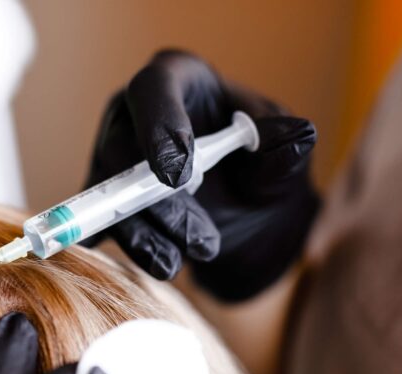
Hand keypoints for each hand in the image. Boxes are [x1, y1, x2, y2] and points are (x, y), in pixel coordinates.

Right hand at [86, 49, 319, 300]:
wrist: (247, 214)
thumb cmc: (261, 167)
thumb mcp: (283, 155)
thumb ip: (285, 145)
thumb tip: (298, 133)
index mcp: (176, 80)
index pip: (153, 88)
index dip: (159, 126)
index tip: (178, 174)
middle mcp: (133, 116)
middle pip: (122, 151)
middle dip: (159, 203)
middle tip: (202, 241)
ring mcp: (113, 162)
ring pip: (108, 195)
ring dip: (142, 236)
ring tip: (177, 265)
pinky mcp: (108, 202)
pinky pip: (102, 225)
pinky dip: (126, 248)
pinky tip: (150, 265)